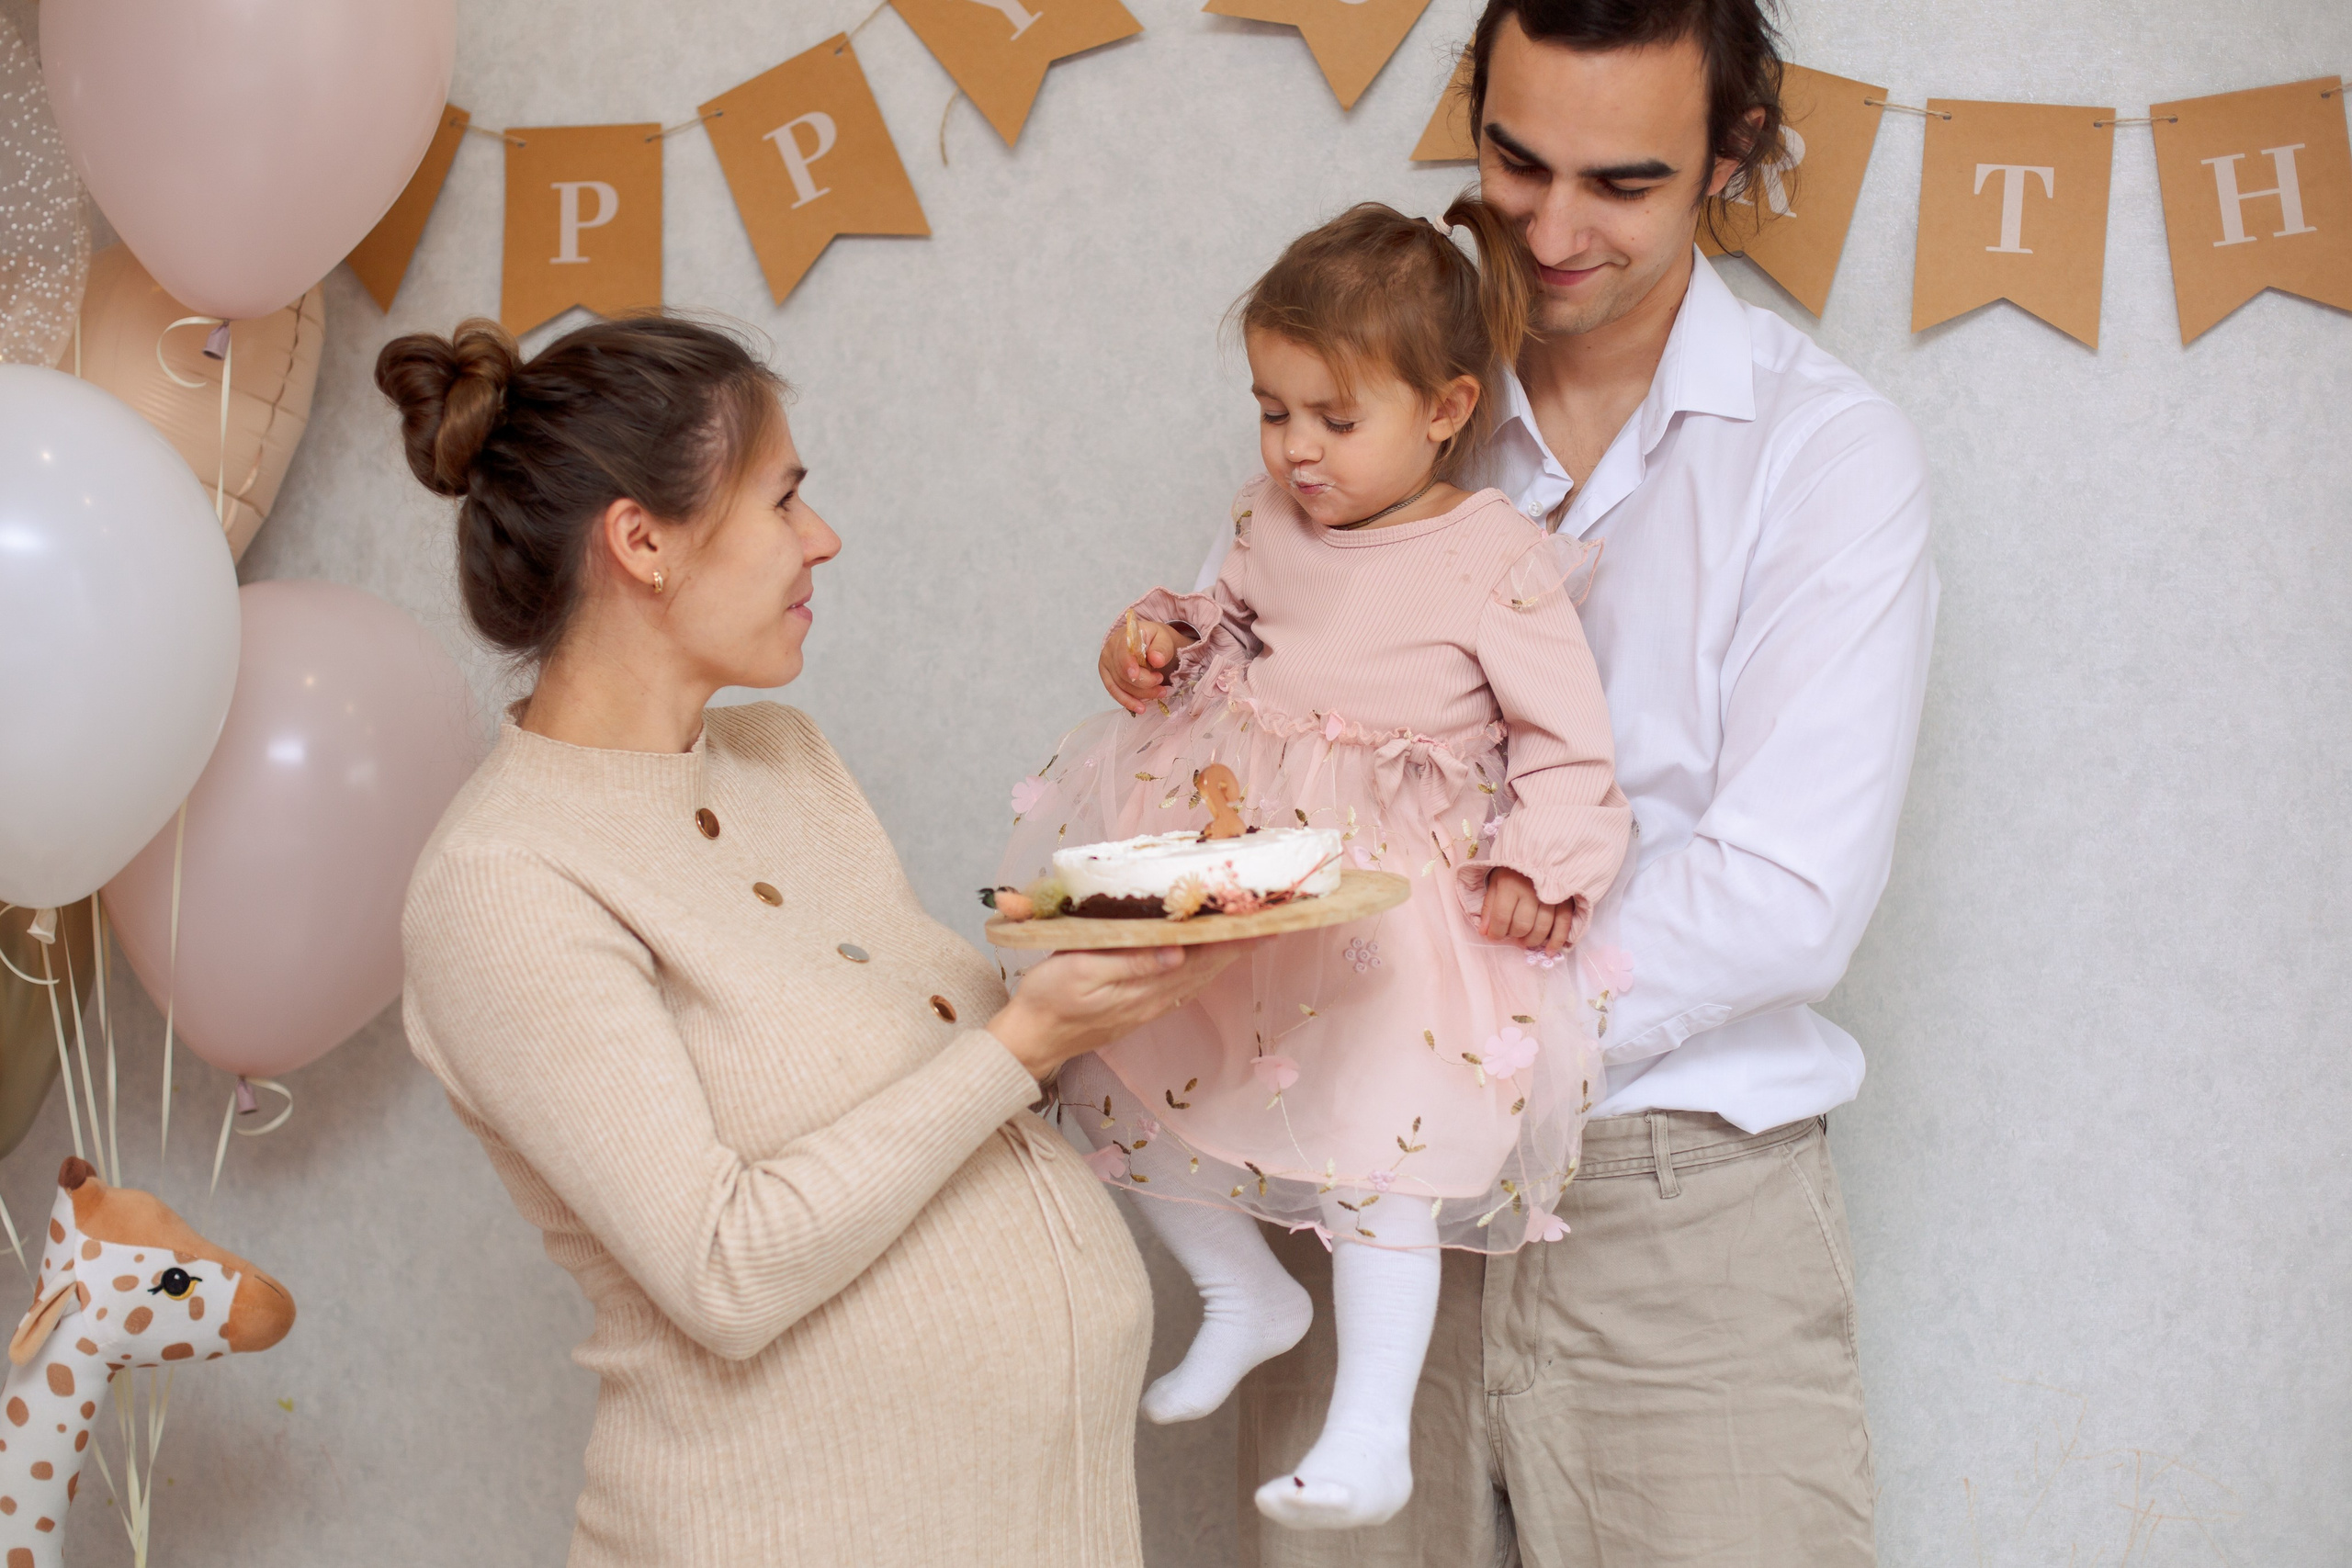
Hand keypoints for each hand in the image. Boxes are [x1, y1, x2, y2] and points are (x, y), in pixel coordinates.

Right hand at [987, 943, 1246, 1079]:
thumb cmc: (1049, 999)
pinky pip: (1183, 982)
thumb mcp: (1081, 971)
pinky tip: (1212, 957)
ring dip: (1227, 954)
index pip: (1201, 956)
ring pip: (1199, 975)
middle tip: (1273, 919)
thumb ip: (1129, 963)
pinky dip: (1204, 965)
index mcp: (1145, 986)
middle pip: (1208, 966)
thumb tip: (1177, 953)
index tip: (1262, 918)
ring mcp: (1149, 1004)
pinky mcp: (1140, 1005)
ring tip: (1254, 933)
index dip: (1232, 937)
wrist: (1031, 1039)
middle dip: (1241, 943)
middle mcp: (1156, 998)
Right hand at [1097, 617, 1193, 713]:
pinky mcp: (1107, 676)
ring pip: (1120, 685)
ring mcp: (1107, 664)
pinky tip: (1140, 708)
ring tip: (1160, 692)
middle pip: (1122, 672)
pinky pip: (1115, 692)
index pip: (1122, 652)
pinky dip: (1128, 701)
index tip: (1136, 675)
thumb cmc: (1156, 640)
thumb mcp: (1164, 639)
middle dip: (1144, 683)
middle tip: (1162, 683)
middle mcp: (1110, 649)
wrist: (1150, 643)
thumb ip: (1161, 648)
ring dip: (1141, 694)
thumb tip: (1156, 660)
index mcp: (1124, 636)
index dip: (1127, 665)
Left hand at [1479, 868, 1575, 954]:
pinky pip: (1563, 925)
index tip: (1494, 936)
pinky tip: (1549, 951)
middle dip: (1515, 936)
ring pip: (1542, 928)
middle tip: (1512, 935)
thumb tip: (1484, 932)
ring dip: (1532, 940)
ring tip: (1526, 941)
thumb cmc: (1514, 869)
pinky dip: (1556, 941)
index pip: (1501, 917)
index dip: (1496, 932)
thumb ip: (1489, 906)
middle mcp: (1531, 891)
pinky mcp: (1566, 900)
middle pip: (1522, 925)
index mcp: (1510, 884)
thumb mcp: (1496, 881)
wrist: (1541, 851)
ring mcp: (1551, 896)